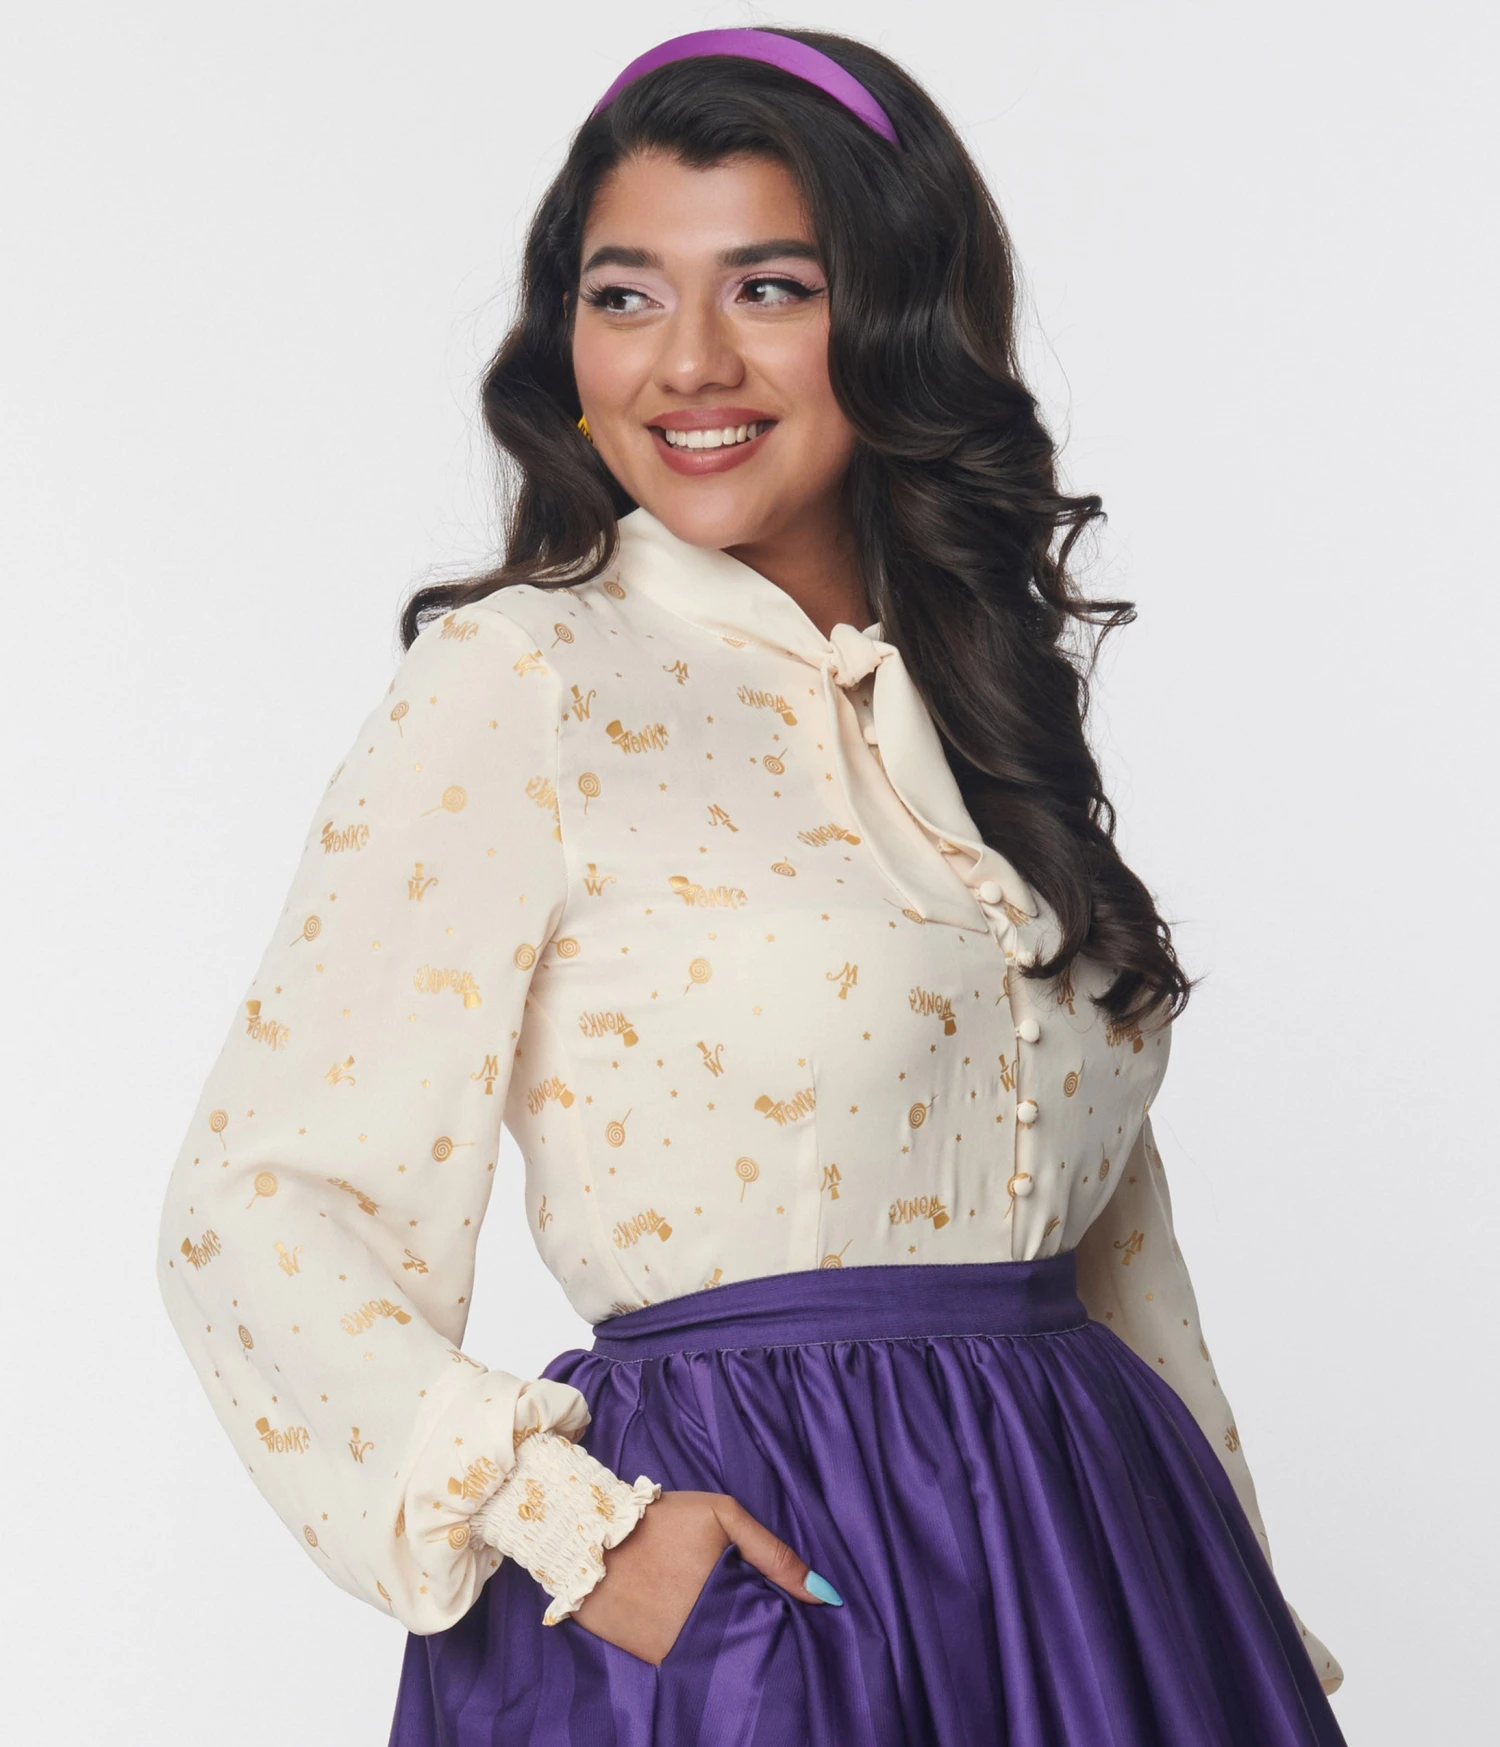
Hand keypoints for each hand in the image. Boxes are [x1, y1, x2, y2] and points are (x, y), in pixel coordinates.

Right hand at [568, 1489, 835, 1665]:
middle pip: (750, 1642)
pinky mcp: (654, 1660)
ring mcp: (679, 1651)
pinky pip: (689, 1662)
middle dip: (757, 1630)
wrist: (589, 1535)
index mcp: (731, 1597)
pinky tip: (693, 1623)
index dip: (781, 1614)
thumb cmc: (662, 1520)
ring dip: (728, 1643)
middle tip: (745, 1605)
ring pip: (722, 1656)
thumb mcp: (722, 1516)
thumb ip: (772, 1553)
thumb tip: (825, 1596)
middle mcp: (709, 1633)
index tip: (784, 1608)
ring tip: (718, 1612)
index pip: (775, 1622)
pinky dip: (699, 1650)